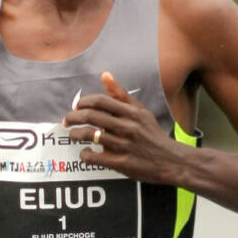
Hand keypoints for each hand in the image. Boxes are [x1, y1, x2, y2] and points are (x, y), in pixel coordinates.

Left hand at [63, 72, 178, 183]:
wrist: (170, 161)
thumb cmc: (152, 134)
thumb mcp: (141, 111)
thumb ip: (121, 94)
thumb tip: (104, 75)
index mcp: (131, 113)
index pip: (100, 101)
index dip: (83, 102)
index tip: (76, 106)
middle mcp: (127, 127)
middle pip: (91, 117)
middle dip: (73, 117)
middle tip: (67, 120)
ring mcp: (123, 145)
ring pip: (90, 136)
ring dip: (76, 134)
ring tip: (73, 135)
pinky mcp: (121, 163)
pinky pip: (95, 157)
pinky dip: (85, 154)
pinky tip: (85, 153)